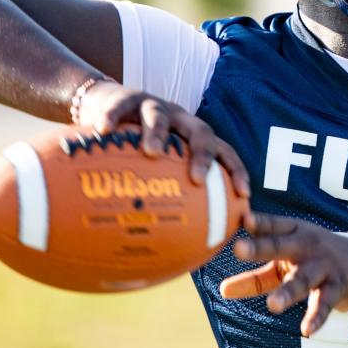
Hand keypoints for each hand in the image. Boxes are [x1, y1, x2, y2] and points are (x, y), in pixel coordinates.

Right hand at [76, 80, 249, 197]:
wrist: (107, 102)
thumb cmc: (136, 144)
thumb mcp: (155, 164)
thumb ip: (164, 194)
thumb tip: (168, 249)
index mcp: (192, 136)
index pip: (224, 150)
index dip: (236, 170)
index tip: (243, 195)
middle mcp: (179, 119)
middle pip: (200, 130)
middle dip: (203, 154)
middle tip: (197, 177)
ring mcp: (153, 106)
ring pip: (159, 115)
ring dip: (157, 132)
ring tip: (151, 151)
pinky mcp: (124, 99)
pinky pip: (118, 107)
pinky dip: (112, 118)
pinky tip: (104, 131)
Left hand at [220, 213, 347, 336]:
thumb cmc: (316, 262)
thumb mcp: (286, 265)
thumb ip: (255, 277)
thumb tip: (221, 291)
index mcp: (294, 232)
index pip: (273, 226)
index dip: (257, 222)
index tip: (240, 217)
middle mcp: (308, 245)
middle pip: (280, 246)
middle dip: (260, 247)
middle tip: (237, 249)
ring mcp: (324, 265)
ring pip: (302, 279)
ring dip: (287, 292)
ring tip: (272, 305)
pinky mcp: (338, 287)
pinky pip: (324, 303)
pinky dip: (317, 317)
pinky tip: (307, 330)